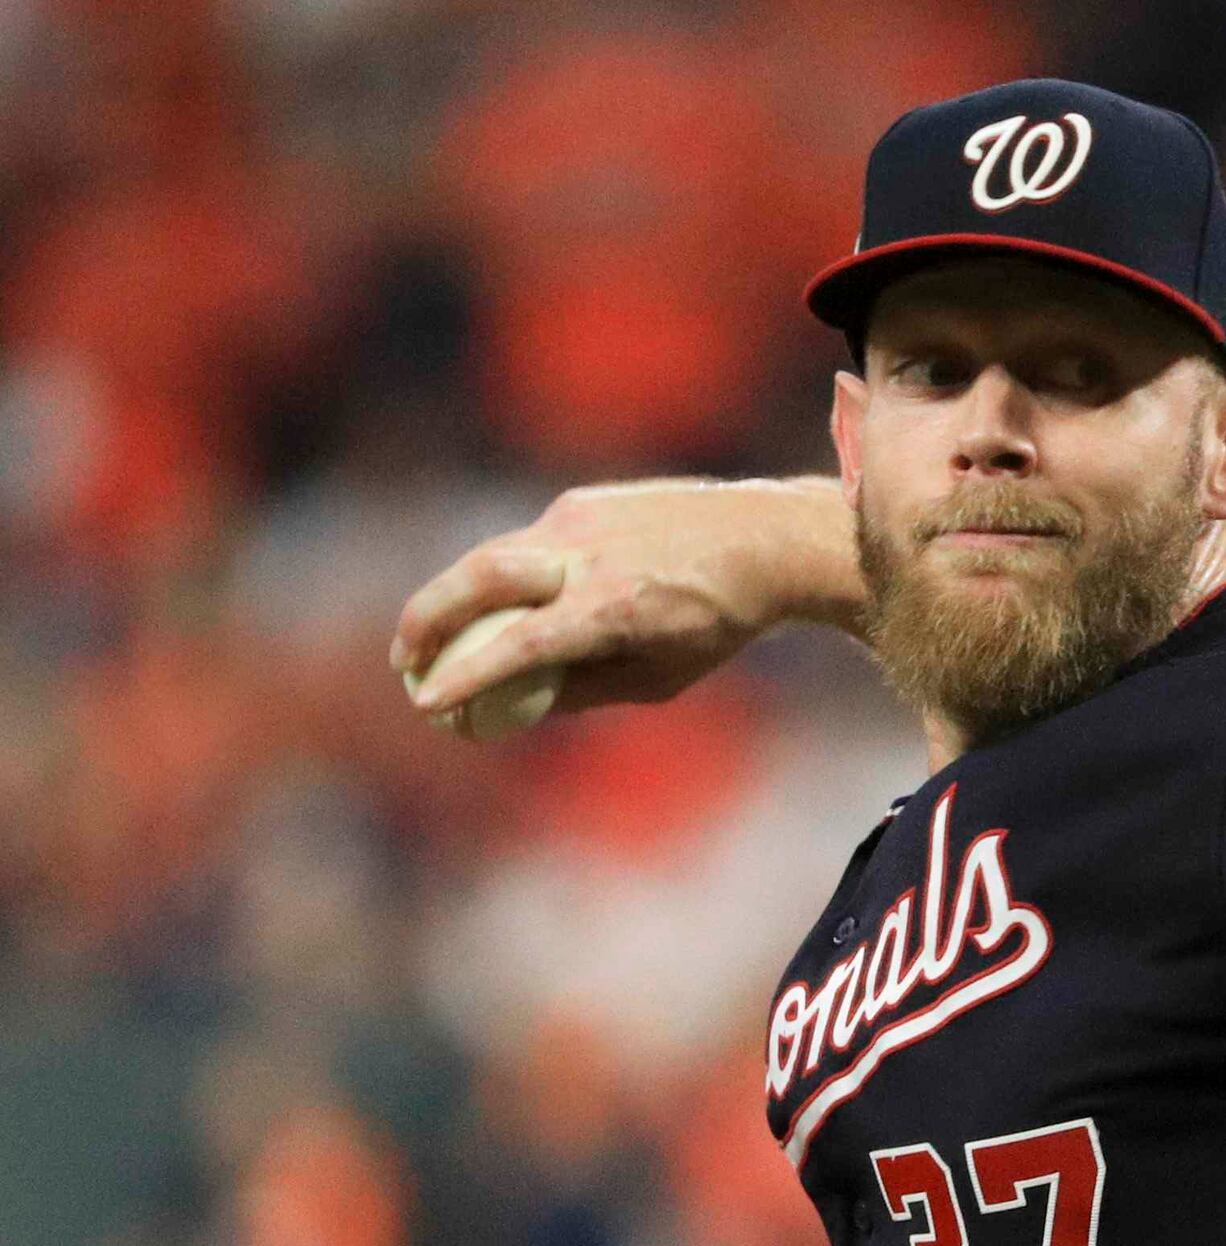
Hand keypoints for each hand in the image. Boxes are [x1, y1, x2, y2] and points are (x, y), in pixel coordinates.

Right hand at [389, 477, 862, 718]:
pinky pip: (525, 543)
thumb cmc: (719, 623)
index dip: (467, 674)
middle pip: (480, 578)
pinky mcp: (582, 503)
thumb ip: (585, 690)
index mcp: (612, 608)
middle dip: (426, 620)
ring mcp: (581, 521)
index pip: (521, 643)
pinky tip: (497, 606)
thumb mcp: (660, 677)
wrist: (766, 541)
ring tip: (426, 637)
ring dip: (450, 597)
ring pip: (492, 557)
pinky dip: (501, 578)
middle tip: (402, 661)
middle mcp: (588, 557)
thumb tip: (518, 704)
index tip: (427, 702)